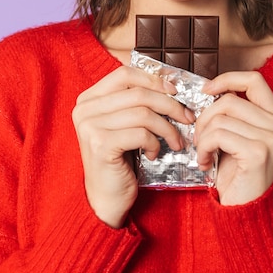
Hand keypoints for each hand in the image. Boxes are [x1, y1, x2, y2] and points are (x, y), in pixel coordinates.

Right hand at [72, 65, 194, 227]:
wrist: (105, 199)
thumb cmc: (120, 158)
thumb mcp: (124, 123)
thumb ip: (136, 101)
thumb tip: (169, 82)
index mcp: (89, 98)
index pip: (125, 74)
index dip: (153, 79)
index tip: (175, 91)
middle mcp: (85, 109)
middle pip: (138, 93)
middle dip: (169, 104)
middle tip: (187, 117)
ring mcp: (90, 126)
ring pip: (143, 113)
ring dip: (167, 128)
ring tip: (176, 141)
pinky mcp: (101, 145)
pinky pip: (141, 133)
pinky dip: (155, 143)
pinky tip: (154, 154)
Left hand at [194, 71, 272, 205]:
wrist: (248, 214)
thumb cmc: (239, 174)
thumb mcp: (239, 136)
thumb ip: (234, 113)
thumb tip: (211, 89)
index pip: (254, 79)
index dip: (227, 79)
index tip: (207, 90)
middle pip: (230, 100)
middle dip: (205, 117)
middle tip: (199, 138)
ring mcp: (272, 138)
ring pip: (220, 118)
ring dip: (203, 136)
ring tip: (204, 153)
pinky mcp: (258, 152)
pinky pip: (217, 135)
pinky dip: (204, 147)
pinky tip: (207, 162)